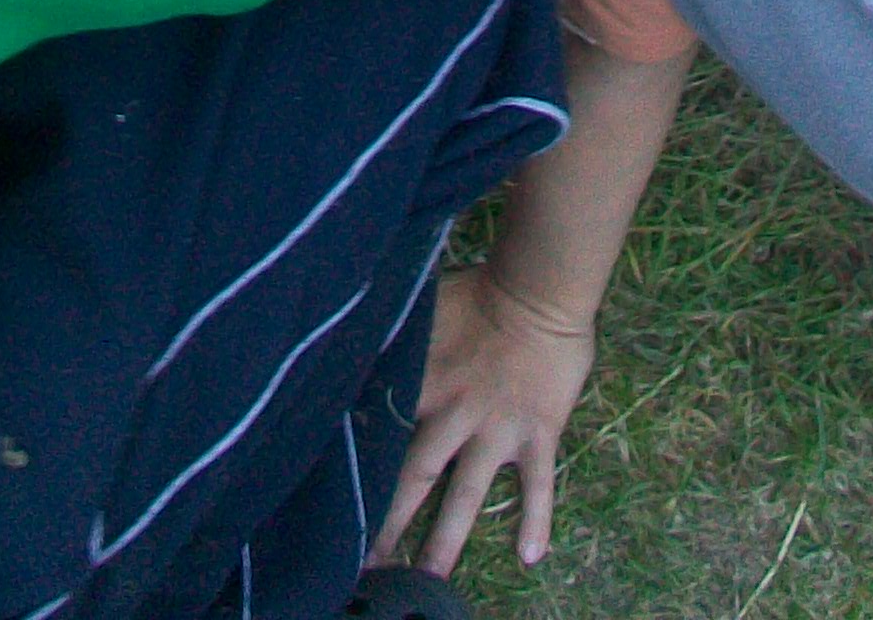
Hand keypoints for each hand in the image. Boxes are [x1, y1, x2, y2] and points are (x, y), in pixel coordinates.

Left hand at [371, 265, 595, 577]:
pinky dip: (536, 519)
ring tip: (428, 583)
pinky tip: (530, 557)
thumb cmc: (480, 291)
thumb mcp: (428, 308)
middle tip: (368, 567)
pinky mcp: (537, 434)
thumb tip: (356, 340)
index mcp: (424, 384)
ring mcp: (496, 430)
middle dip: (389, 523)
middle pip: (415, 478)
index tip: (331, 502)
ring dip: (446, 541)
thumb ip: (399, 334)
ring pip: (466, 496)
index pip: (384, 433)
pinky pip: (538, 485)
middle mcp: (454, 416)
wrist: (541, 289)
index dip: (358, 467)